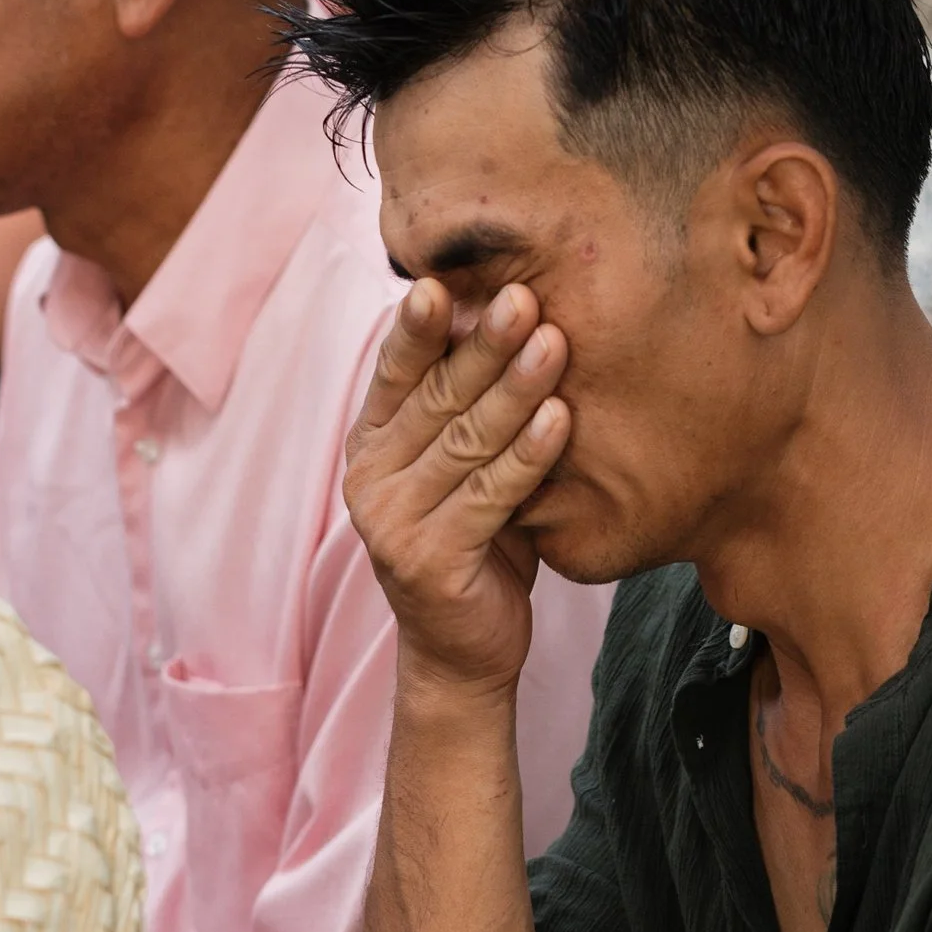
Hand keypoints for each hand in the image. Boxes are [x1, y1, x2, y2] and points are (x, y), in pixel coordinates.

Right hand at [344, 279, 569, 696]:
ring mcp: (393, 522)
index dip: (419, 328)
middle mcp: (370, 479)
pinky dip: (528, 456)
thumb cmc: (475, 543)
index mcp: (370, 445)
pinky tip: (561, 419)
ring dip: (514, 389)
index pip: (395, 373)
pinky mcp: (430, 560)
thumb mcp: (461, 470)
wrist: (463, 651)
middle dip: (483, 344)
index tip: (441, 279)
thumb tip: (504, 315)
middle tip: (524, 298)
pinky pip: (489, 496)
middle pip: (436, 398)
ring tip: (555, 344)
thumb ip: (463, 410)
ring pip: (465, 442)